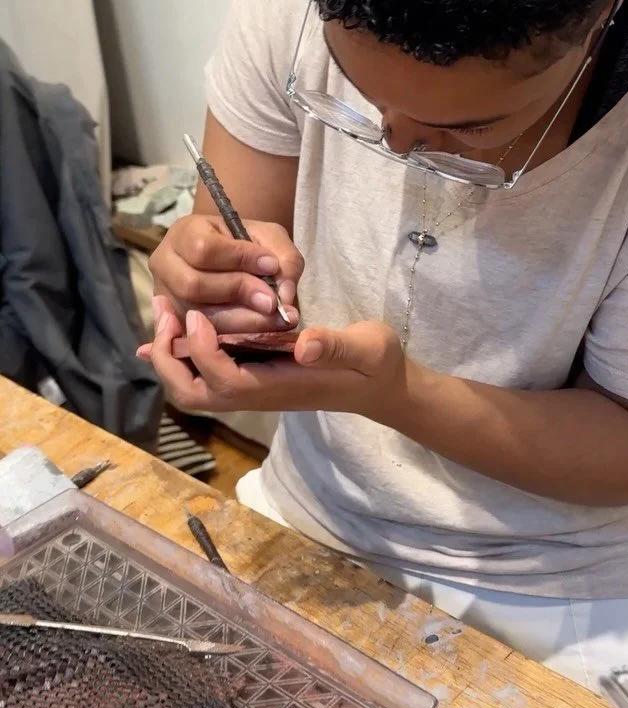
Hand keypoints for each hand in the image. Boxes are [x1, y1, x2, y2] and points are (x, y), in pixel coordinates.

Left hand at [145, 295, 408, 417]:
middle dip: (169, 359)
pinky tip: (172, 329)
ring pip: (194, 388)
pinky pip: (205, 375)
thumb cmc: (375, 366)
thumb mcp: (367, 349)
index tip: (196, 314)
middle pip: (194, 394)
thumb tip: (305, 343)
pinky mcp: (253, 378)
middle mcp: (258, 393)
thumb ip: (337, 346)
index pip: (225, 380)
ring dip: (171, 356)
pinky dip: (182, 355)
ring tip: (166, 313)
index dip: (202, 350)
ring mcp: (253, 389)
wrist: (381, 386)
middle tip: (166, 312)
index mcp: (280, 387)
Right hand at [148, 214, 302, 333]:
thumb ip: (284, 259)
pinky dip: (236, 335)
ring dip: (242, 320)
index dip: (240, 259)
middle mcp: (165, 266)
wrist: (236, 260)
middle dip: (239, 293)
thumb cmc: (250, 245)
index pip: (204, 249)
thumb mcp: (271, 239)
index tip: (271, 265)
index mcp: (183, 233)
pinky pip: (204, 336)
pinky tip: (261, 332)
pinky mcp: (177, 325)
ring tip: (275, 319)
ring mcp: (167, 299)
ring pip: (198, 316)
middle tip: (273, 302)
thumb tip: (284, 295)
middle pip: (194, 286)